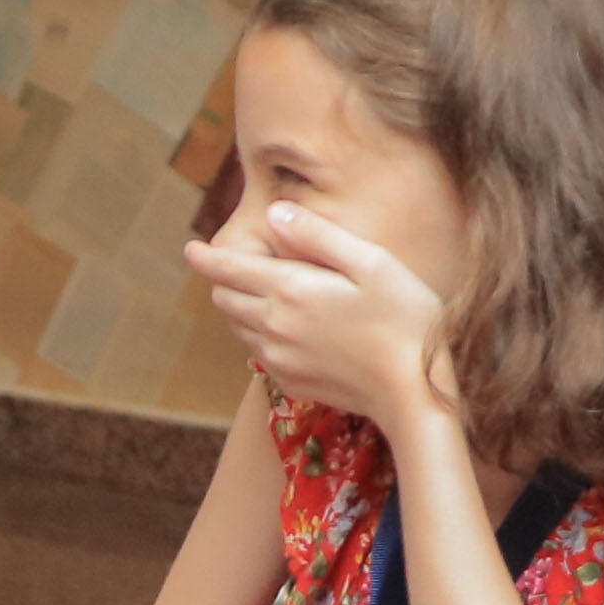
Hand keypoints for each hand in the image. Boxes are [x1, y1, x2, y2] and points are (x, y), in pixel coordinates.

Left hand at [182, 196, 451, 425]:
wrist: (413, 391)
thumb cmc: (404, 318)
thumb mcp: (371, 262)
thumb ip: (318, 235)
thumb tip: (274, 213)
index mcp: (290, 290)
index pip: (227, 269)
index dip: (204, 257)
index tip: (190, 248)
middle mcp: (273, 326)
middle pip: (224, 298)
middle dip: (223, 279)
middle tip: (239, 266)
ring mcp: (278, 358)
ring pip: (237, 326)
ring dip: (240, 307)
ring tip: (264, 293)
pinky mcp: (289, 381)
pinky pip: (258, 352)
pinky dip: (260, 334)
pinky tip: (288, 327)